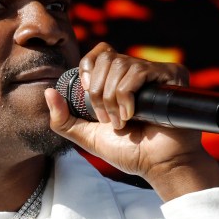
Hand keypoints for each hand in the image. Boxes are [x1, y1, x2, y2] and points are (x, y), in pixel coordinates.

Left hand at [45, 43, 218, 199]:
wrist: (157, 164)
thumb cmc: (129, 152)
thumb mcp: (87, 136)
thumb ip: (63, 119)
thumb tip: (48, 92)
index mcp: (118, 81)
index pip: (98, 53)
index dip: (88, 70)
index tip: (88, 97)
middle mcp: (136, 72)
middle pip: (106, 58)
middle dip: (99, 92)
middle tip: (107, 118)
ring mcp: (154, 73)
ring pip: (120, 65)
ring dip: (113, 99)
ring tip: (123, 121)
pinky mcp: (170, 75)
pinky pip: (138, 72)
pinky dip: (127, 97)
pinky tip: (134, 115)